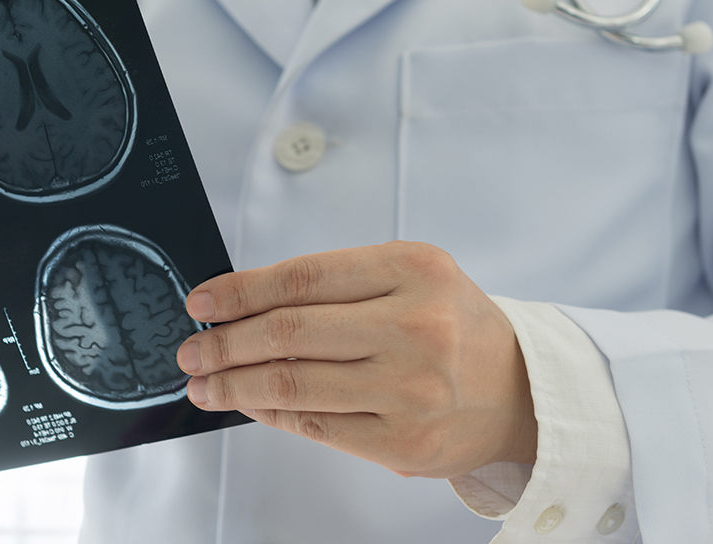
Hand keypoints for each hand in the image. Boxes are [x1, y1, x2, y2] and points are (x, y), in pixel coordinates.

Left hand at [176, 241, 536, 477]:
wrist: (523, 390)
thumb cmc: (453, 326)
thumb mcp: (410, 277)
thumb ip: (336, 286)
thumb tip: (245, 308)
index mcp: (414, 270)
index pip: (302, 277)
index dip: (240, 291)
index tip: (202, 302)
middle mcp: (415, 326)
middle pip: (289, 333)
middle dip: (224, 343)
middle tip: (190, 350)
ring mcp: (409, 389)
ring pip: (292, 384)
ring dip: (233, 385)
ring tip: (203, 384)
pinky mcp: (402, 442)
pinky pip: (313, 425)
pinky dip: (268, 414)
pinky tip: (246, 405)